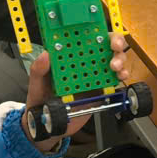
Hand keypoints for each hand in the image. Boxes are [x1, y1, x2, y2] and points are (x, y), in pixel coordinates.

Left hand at [24, 33, 130, 151]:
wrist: (48, 126)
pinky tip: (120, 78)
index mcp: (69, 57)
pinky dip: (121, 77)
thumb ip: (38, 70)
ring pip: (114, 61)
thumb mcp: (36, 83)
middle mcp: (84, 64)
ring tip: (115, 67)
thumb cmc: (40, 100)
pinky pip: (114, 81)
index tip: (100, 31)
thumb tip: (45, 55)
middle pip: (105, 46)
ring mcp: (95, 76)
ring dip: (120, 60)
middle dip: (115, 42)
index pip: (85, 38)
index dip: (95, 31)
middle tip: (114, 47)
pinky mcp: (101, 91)